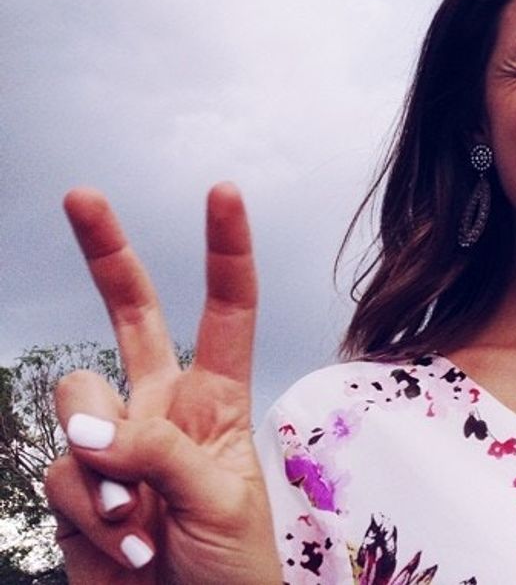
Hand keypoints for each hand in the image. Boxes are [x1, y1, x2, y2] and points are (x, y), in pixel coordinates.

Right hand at [44, 184, 280, 582]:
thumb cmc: (232, 566)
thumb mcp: (219, 497)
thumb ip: (158, 451)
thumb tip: (86, 428)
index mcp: (218, 397)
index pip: (226, 309)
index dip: (225, 250)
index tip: (224, 192)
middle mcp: (161, 405)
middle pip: (130, 314)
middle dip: (106, 253)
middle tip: (80, 194)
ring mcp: (114, 442)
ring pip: (77, 401)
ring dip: (103, 463)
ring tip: (142, 518)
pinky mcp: (75, 487)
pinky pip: (59, 472)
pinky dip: (91, 510)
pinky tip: (124, 546)